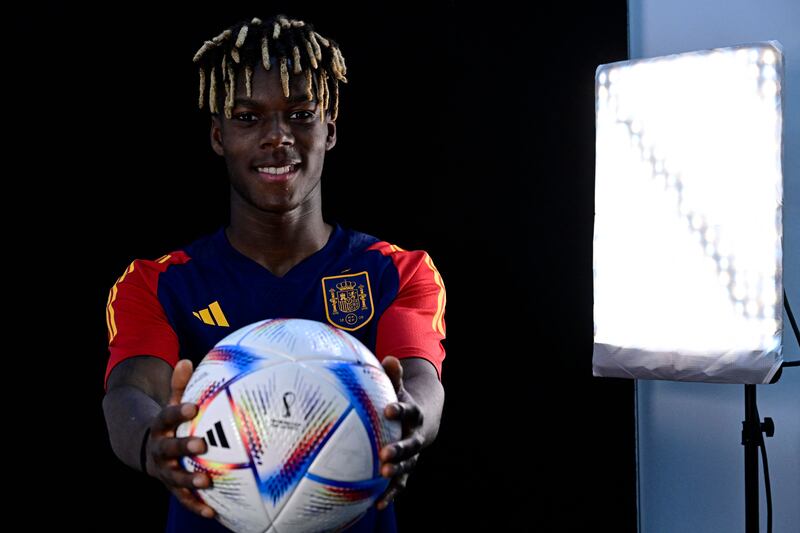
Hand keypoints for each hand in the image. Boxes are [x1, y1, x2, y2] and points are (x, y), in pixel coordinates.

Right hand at [144, 359, 215, 518]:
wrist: (146, 449)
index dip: (179, 411)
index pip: (168, 416)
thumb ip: (179, 385)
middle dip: (184, 446)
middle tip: (203, 444)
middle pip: (169, 448)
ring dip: (190, 480)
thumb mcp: (171, 402)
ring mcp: (164, 469)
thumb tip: (186, 360)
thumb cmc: (170, 422)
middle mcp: (159, 449)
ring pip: (175, 476)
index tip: (194, 406)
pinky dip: (196, 505)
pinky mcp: (172, 486)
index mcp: (160, 426)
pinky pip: (184, 498)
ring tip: (207, 482)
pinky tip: (212, 512)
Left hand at [375, 356, 424, 510]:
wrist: (423, 422)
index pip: (408, 410)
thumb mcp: (398, 387)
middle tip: (385, 454)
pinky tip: (376, 506)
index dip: (399, 410)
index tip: (388, 410)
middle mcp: (415, 435)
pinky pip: (399, 484)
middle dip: (399, 449)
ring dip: (397, 471)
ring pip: (407, 465)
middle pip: (410, 444)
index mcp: (413, 414)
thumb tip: (388, 357)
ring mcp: (412, 454)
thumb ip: (392, 376)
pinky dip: (390, 494)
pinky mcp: (406, 469)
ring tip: (384, 475)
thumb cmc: (401, 401)